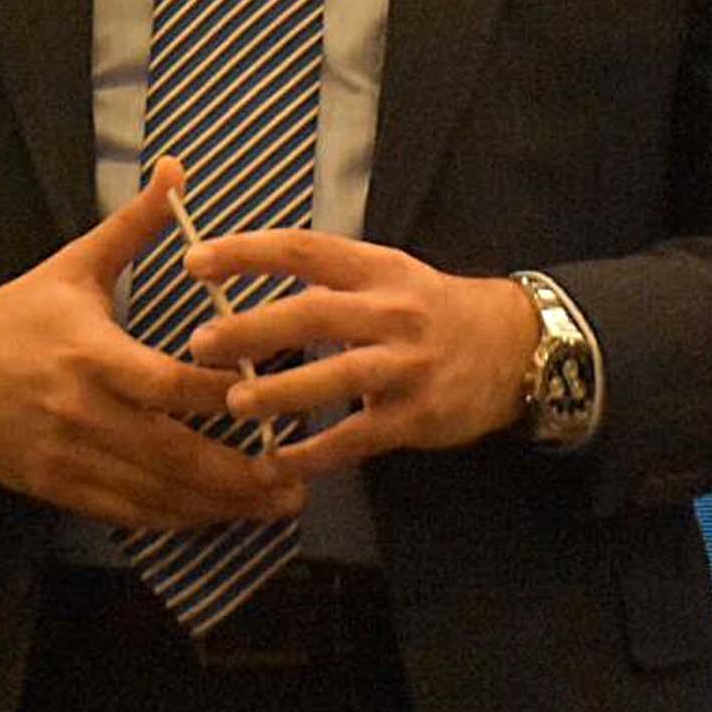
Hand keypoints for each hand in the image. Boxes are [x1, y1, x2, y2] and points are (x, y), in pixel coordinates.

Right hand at [0, 158, 307, 529]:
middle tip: (292, 482)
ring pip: (154, 495)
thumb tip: (177, 167)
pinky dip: (174, 519)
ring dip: (217, 507)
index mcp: (92, 353)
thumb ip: (135, 225)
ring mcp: (68, 457)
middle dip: (238, 475)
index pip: (170, 385)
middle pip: (172, 453)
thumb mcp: (77, 263)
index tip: (275, 396)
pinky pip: (126, 515)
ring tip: (272, 505)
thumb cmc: (22, 313)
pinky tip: (214, 516)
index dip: (224, 396)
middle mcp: (81, 411)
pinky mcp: (56, 488)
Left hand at [181, 230, 540, 478]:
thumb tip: (248, 279)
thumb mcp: (390, 276)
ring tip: (235, 402)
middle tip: (202, 344)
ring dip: (281, 391)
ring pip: (336, 375)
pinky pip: (357, 437)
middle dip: (253, 328)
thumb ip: (329, 280)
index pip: (304, 249)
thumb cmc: (434, 310)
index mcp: (377, 269)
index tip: (195, 261)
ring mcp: (406, 365)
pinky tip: (277, 461)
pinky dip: (315, 452)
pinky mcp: (416, 415)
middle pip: (314, 312)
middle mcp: (392, 310)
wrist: (516, 349)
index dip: (248, 253)